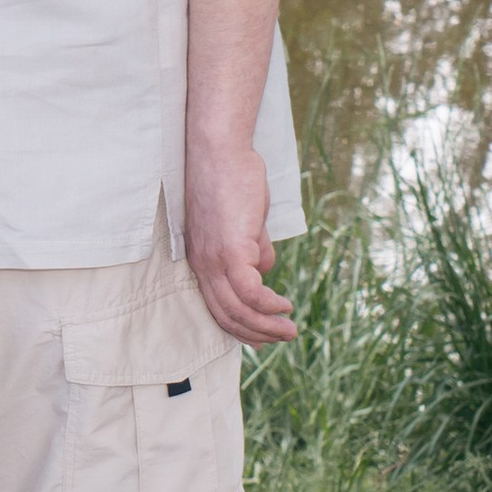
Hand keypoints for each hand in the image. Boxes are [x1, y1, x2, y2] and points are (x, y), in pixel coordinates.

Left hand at [184, 136, 295, 345]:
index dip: (240, 326)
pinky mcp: (229, 248)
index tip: (262, 338)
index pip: (217, 306)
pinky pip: (248, 290)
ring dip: (265, 325)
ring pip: (236, 308)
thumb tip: (265, 270)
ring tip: (289, 330)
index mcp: (203, 260)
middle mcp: (203, 264)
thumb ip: (253, 248)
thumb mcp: (244, 222)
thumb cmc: (233, 181)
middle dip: (256, 334)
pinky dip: (267, 304)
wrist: (219, 152)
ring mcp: (214, 258)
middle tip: (283, 338)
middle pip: (225, 314)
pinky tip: (284, 305)